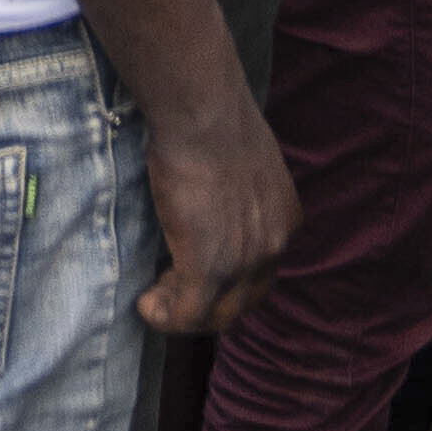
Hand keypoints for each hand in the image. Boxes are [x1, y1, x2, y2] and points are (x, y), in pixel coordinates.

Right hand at [130, 94, 297, 339]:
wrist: (204, 114)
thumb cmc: (216, 122)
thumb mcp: (248, 163)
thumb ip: (243, 193)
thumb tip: (219, 200)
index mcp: (286, 221)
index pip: (262, 271)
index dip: (227, 278)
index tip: (192, 263)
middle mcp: (274, 247)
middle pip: (244, 301)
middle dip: (208, 303)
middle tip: (171, 285)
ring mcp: (244, 262)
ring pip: (217, 314)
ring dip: (183, 312)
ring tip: (156, 297)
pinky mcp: (209, 268)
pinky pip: (188, 314)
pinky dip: (165, 316)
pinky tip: (145, 304)